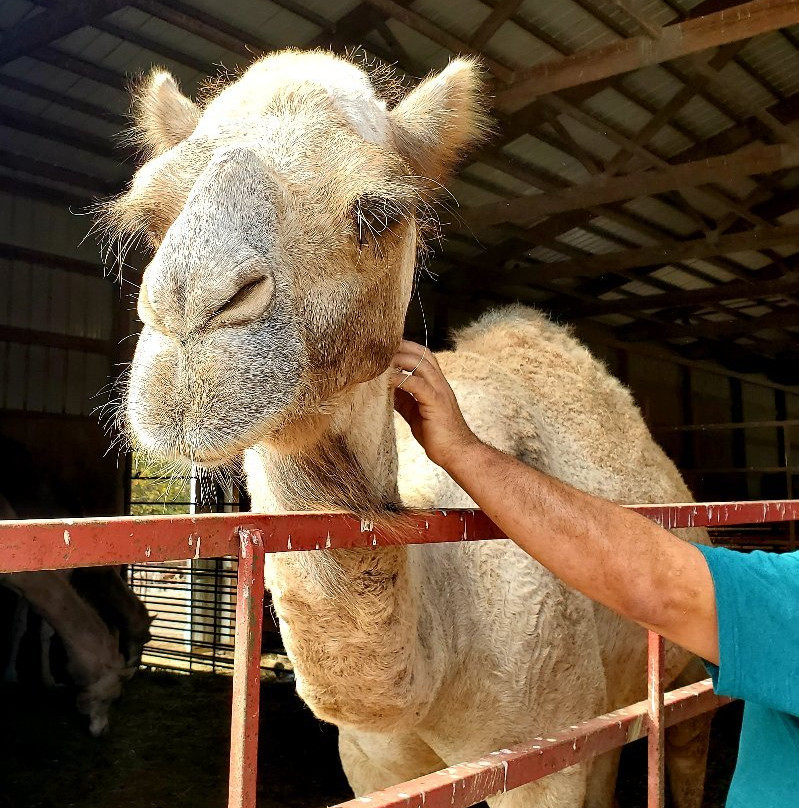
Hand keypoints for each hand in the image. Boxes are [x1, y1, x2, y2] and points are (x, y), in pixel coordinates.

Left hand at [390, 340, 480, 468]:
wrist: (457, 453)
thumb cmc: (437, 435)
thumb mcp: (415, 412)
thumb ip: (403, 398)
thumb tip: (386, 388)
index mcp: (436, 384)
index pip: (423, 356)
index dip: (405, 349)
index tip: (385, 347)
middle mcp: (439, 383)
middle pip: (423, 354)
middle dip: (402, 347)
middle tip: (380, 347)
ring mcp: (439, 392)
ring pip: (421, 364)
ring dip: (400, 359)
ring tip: (382, 360)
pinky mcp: (436, 403)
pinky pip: (417, 385)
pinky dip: (402, 380)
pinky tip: (388, 380)